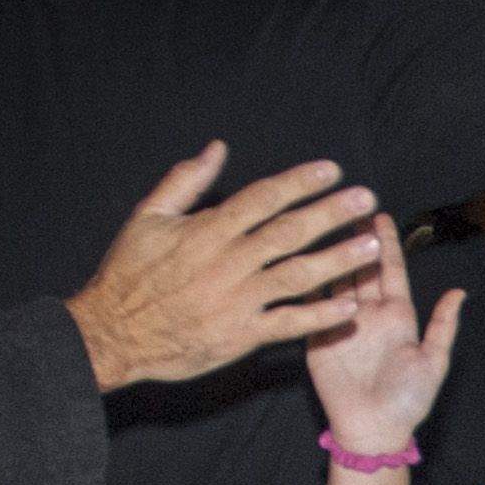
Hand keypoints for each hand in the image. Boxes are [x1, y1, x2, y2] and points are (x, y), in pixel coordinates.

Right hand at [65, 144, 381, 390]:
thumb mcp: (148, 217)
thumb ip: (185, 181)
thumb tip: (217, 148)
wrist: (112, 333)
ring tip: (372, 247)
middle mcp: (227, 262)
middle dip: (330, 213)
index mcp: (207, 230)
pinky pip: (288, 324)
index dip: (299, 182)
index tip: (332, 169)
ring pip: (296, 275)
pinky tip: (350, 307)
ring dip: (337, 260)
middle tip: (365, 199)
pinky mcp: (240, 336)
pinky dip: (319, 316)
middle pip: (288, 231)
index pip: (263, 198)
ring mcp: (236, 300)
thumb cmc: (128, 273)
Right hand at [305, 218, 457, 452]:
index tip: (379, 214)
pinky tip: (299, 257)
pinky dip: (305, 282)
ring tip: (320, 222)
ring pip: (334, 279)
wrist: (374, 429)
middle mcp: (368, 313)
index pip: (390, 270)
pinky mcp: (316, 336)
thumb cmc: (408, 400)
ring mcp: (340, 322)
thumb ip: (443, 326)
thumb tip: (460, 292)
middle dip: (354, 237)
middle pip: (360, 267)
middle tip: (346, 204)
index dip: (385, 243)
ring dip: (330, 252)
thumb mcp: (434, 361)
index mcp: (397, 315)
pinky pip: (310, 305)